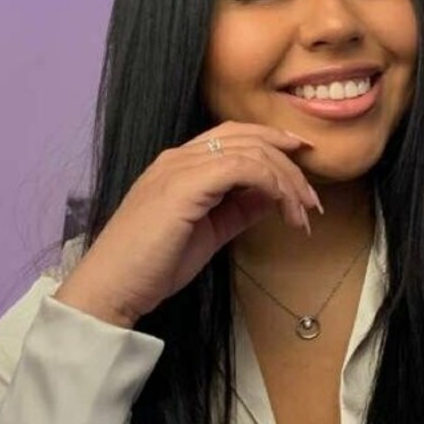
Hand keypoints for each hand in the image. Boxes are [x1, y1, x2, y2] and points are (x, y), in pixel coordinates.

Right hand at [54, 124, 323, 328]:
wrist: (111, 288)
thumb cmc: (152, 267)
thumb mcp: (208, 233)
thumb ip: (238, 210)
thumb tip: (274, 197)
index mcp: (179, 164)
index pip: (235, 136)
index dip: (273, 141)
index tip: (304, 162)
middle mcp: (178, 157)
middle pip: (248, 138)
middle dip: (289, 165)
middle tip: (312, 202)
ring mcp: (179, 167)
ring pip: (251, 152)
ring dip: (286, 182)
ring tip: (303, 215)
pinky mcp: (184, 185)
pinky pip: (242, 168)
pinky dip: (271, 184)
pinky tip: (283, 209)